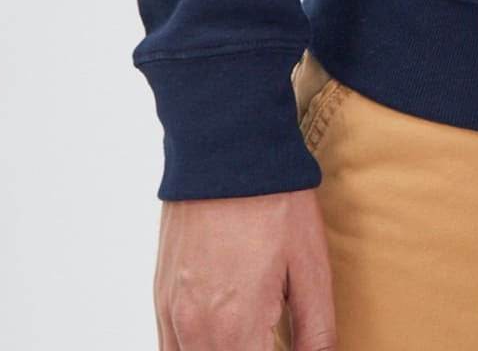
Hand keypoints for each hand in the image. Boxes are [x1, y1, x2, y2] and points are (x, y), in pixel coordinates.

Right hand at [152, 188, 333, 348]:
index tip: (285, 342)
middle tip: (272, 335)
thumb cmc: (274, 200)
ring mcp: (172, 316)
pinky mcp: (161, 298)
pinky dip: (196, 350)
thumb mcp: (312, 264)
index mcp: (236, 328)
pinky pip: (169, 350)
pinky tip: (226, 335)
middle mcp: (195, 332)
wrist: (225, 147)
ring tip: (252, 334)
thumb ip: (316, 331)